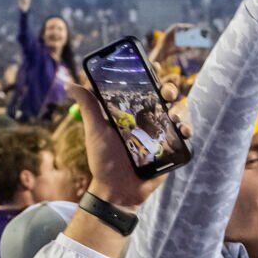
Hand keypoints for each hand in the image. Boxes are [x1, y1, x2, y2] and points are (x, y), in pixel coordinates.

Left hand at [63, 76, 188, 208]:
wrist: (117, 190)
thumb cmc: (104, 160)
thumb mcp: (95, 131)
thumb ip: (88, 106)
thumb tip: (70, 84)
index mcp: (131, 110)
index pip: (144, 85)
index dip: (152, 73)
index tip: (154, 67)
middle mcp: (148, 118)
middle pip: (165, 94)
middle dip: (170, 87)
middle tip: (166, 91)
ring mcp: (161, 132)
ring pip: (178, 110)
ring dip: (179, 107)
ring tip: (172, 114)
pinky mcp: (171, 147)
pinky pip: (184, 133)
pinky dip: (187, 128)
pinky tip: (183, 130)